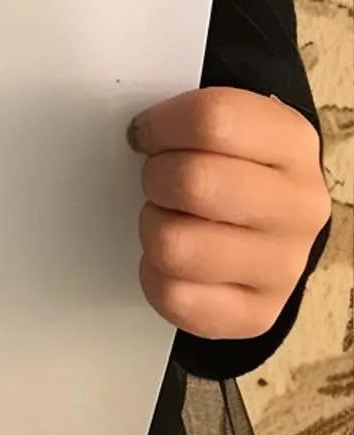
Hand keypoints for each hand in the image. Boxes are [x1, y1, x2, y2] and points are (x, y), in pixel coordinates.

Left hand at [129, 87, 330, 339]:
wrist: (265, 231)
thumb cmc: (230, 170)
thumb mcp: (226, 128)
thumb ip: (186, 119)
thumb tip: (135, 131)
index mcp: (291, 143)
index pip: (211, 120)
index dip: (159, 126)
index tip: (145, 135)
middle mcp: (299, 206)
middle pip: (192, 182)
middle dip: (155, 178)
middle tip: (158, 182)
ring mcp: (283, 266)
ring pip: (173, 244)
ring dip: (153, 229)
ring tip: (170, 221)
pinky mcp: (256, 314)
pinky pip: (172, 296)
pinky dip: (154, 277)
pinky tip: (171, 263)